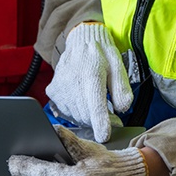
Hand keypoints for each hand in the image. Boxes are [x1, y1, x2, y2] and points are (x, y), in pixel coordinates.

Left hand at [8, 125, 146, 175]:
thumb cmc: (107, 164)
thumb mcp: (87, 148)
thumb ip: (68, 140)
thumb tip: (52, 130)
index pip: (43, 172)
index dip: (25, 166)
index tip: (12, 160)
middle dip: (25, 174)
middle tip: (12, 166)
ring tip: (20, 171)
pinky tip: (35, 175)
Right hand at [46, 22, 132, 142]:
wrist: (80, 40)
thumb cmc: (101, 54)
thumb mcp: (118, 65)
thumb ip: (122, 88)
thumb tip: (122, 108)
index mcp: (92, 75)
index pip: (95, 106)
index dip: (100, 124)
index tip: (104, 136)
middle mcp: (73, 82)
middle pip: (87, 116)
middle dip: (99, 119)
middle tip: (109, 111)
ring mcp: (61, 88)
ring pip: (76, 116)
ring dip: (88, 116)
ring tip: (94, 101)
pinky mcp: (53, 92)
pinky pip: (66, 112)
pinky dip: (77, 111)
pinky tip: (82, 99)